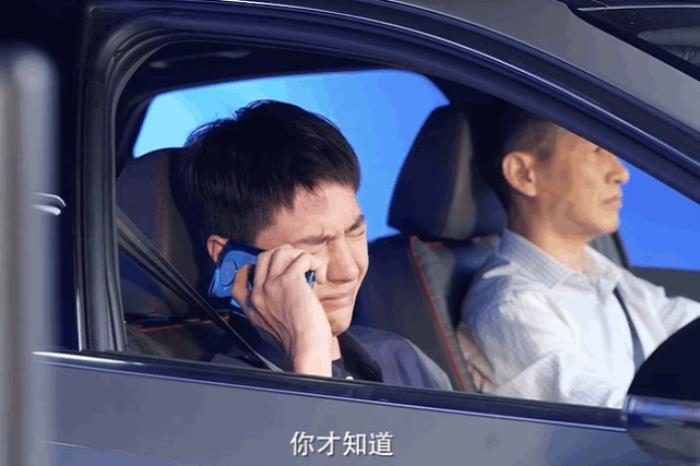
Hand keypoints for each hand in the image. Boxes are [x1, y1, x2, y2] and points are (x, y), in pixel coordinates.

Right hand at [231, 245, 331, 375]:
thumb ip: (269, 311)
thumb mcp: (270, 329)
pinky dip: (314, 263)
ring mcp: (271, 285)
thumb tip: (281, 298)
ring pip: (281, 252)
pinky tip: (319, 277)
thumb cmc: (297, 344)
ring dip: (300, 257)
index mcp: (251, 307)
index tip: (271, 267)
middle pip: (264, 257)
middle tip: (299, 266)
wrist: (305, 349)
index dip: (255, 266)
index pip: (241, 278)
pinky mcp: (290, 280)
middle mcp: (258, 293)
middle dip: (283, 256)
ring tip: (311, 270)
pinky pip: (302, 258)